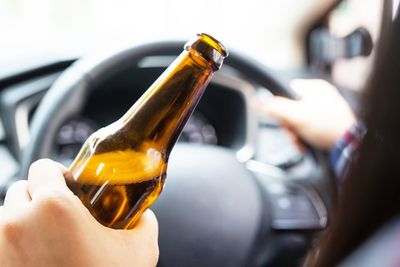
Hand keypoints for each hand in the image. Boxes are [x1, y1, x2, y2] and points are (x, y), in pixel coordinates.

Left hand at [0, 159, 158, 266]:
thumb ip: (145, 223)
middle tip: (62, 213)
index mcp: (53, 207)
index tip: (70, 185)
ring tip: (45, 235)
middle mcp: (16, 222)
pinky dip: (13, 240)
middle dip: (41, 196)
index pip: (43, 166)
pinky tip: (34, 253)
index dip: (60, 173)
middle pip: (22, 188)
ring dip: (23, 217)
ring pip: (5, 214)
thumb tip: (143, 216)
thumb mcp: (139, 251)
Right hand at [253, 79, 355, 149]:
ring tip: (300, 142)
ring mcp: (323, 112)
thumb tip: (257, 102)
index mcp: (314, 87)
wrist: (347, 147)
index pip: (286, 92)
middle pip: (290, 110)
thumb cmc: (328, 128)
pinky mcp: (325, 125)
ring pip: (297, 122)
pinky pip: (306, 129)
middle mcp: (319, 97)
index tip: (283, 118)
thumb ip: (276, 107)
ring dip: (294, 135)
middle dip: (289, 126)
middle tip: (294, 133)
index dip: (280, 107)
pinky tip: (305, 144)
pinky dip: (303, 138)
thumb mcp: (297, 115)